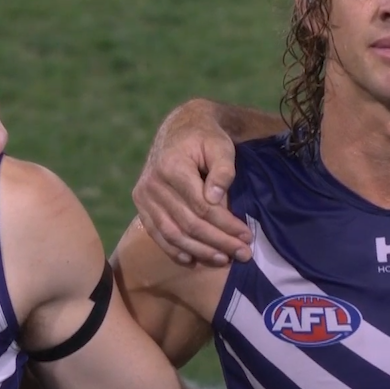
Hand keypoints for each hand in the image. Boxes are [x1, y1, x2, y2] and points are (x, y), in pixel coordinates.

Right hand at [132, 100, 251, 266]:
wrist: (180, 128)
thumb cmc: (206, 138)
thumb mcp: (221, 145)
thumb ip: (223, 169)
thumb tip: (216, 199)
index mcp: (172, 167)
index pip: (202, 207)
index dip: (226, 225)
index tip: (247, 236)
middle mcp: (153, 184)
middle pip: (188, 223)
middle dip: (218, 242)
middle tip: (243, 254)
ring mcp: (144, 196)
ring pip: (172, 233)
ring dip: (199, 251)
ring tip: (224, 260)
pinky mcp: (142, 205)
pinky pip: (157, 233)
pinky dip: (174, 250)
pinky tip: (193, 260)